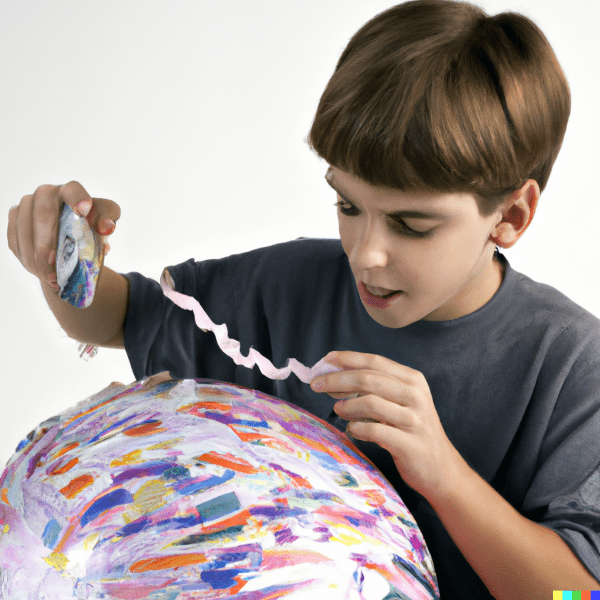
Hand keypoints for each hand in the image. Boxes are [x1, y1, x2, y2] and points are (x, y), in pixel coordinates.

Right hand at [7, 181, 120, 292]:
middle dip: (46, 240)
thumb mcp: (104, 224)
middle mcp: (46, 193)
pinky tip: (39, 272)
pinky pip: (15, 238)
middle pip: (43, 213)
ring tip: (50, 276)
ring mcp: (27, 204)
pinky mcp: (15, 218)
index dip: (77, 198)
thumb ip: (107, 222)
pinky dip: (26, 257)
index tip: (84, 211)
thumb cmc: (90, 228)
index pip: (73, 190)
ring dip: (35, 255)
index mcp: (71, 191)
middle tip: (53, 261)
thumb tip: (106, 227)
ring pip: (24, 228)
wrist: (69, 240)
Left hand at [311, 351, 463, 500]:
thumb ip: (375, 387)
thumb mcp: (401, 402)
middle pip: (367, 379)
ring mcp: (414, 419)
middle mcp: (415, 395)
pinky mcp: (409, 444)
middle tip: (316, 385)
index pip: (374, 361)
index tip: (326, 359)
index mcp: (412, 379)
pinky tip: (352, 430)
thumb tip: (334, 377)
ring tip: (338, 410)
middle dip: (337, 380)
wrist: (441, 468)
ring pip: (369, 403)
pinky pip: (373, 430)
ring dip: (346, 406)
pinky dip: (356, 428)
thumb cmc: (412, 430)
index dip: (348, 358)